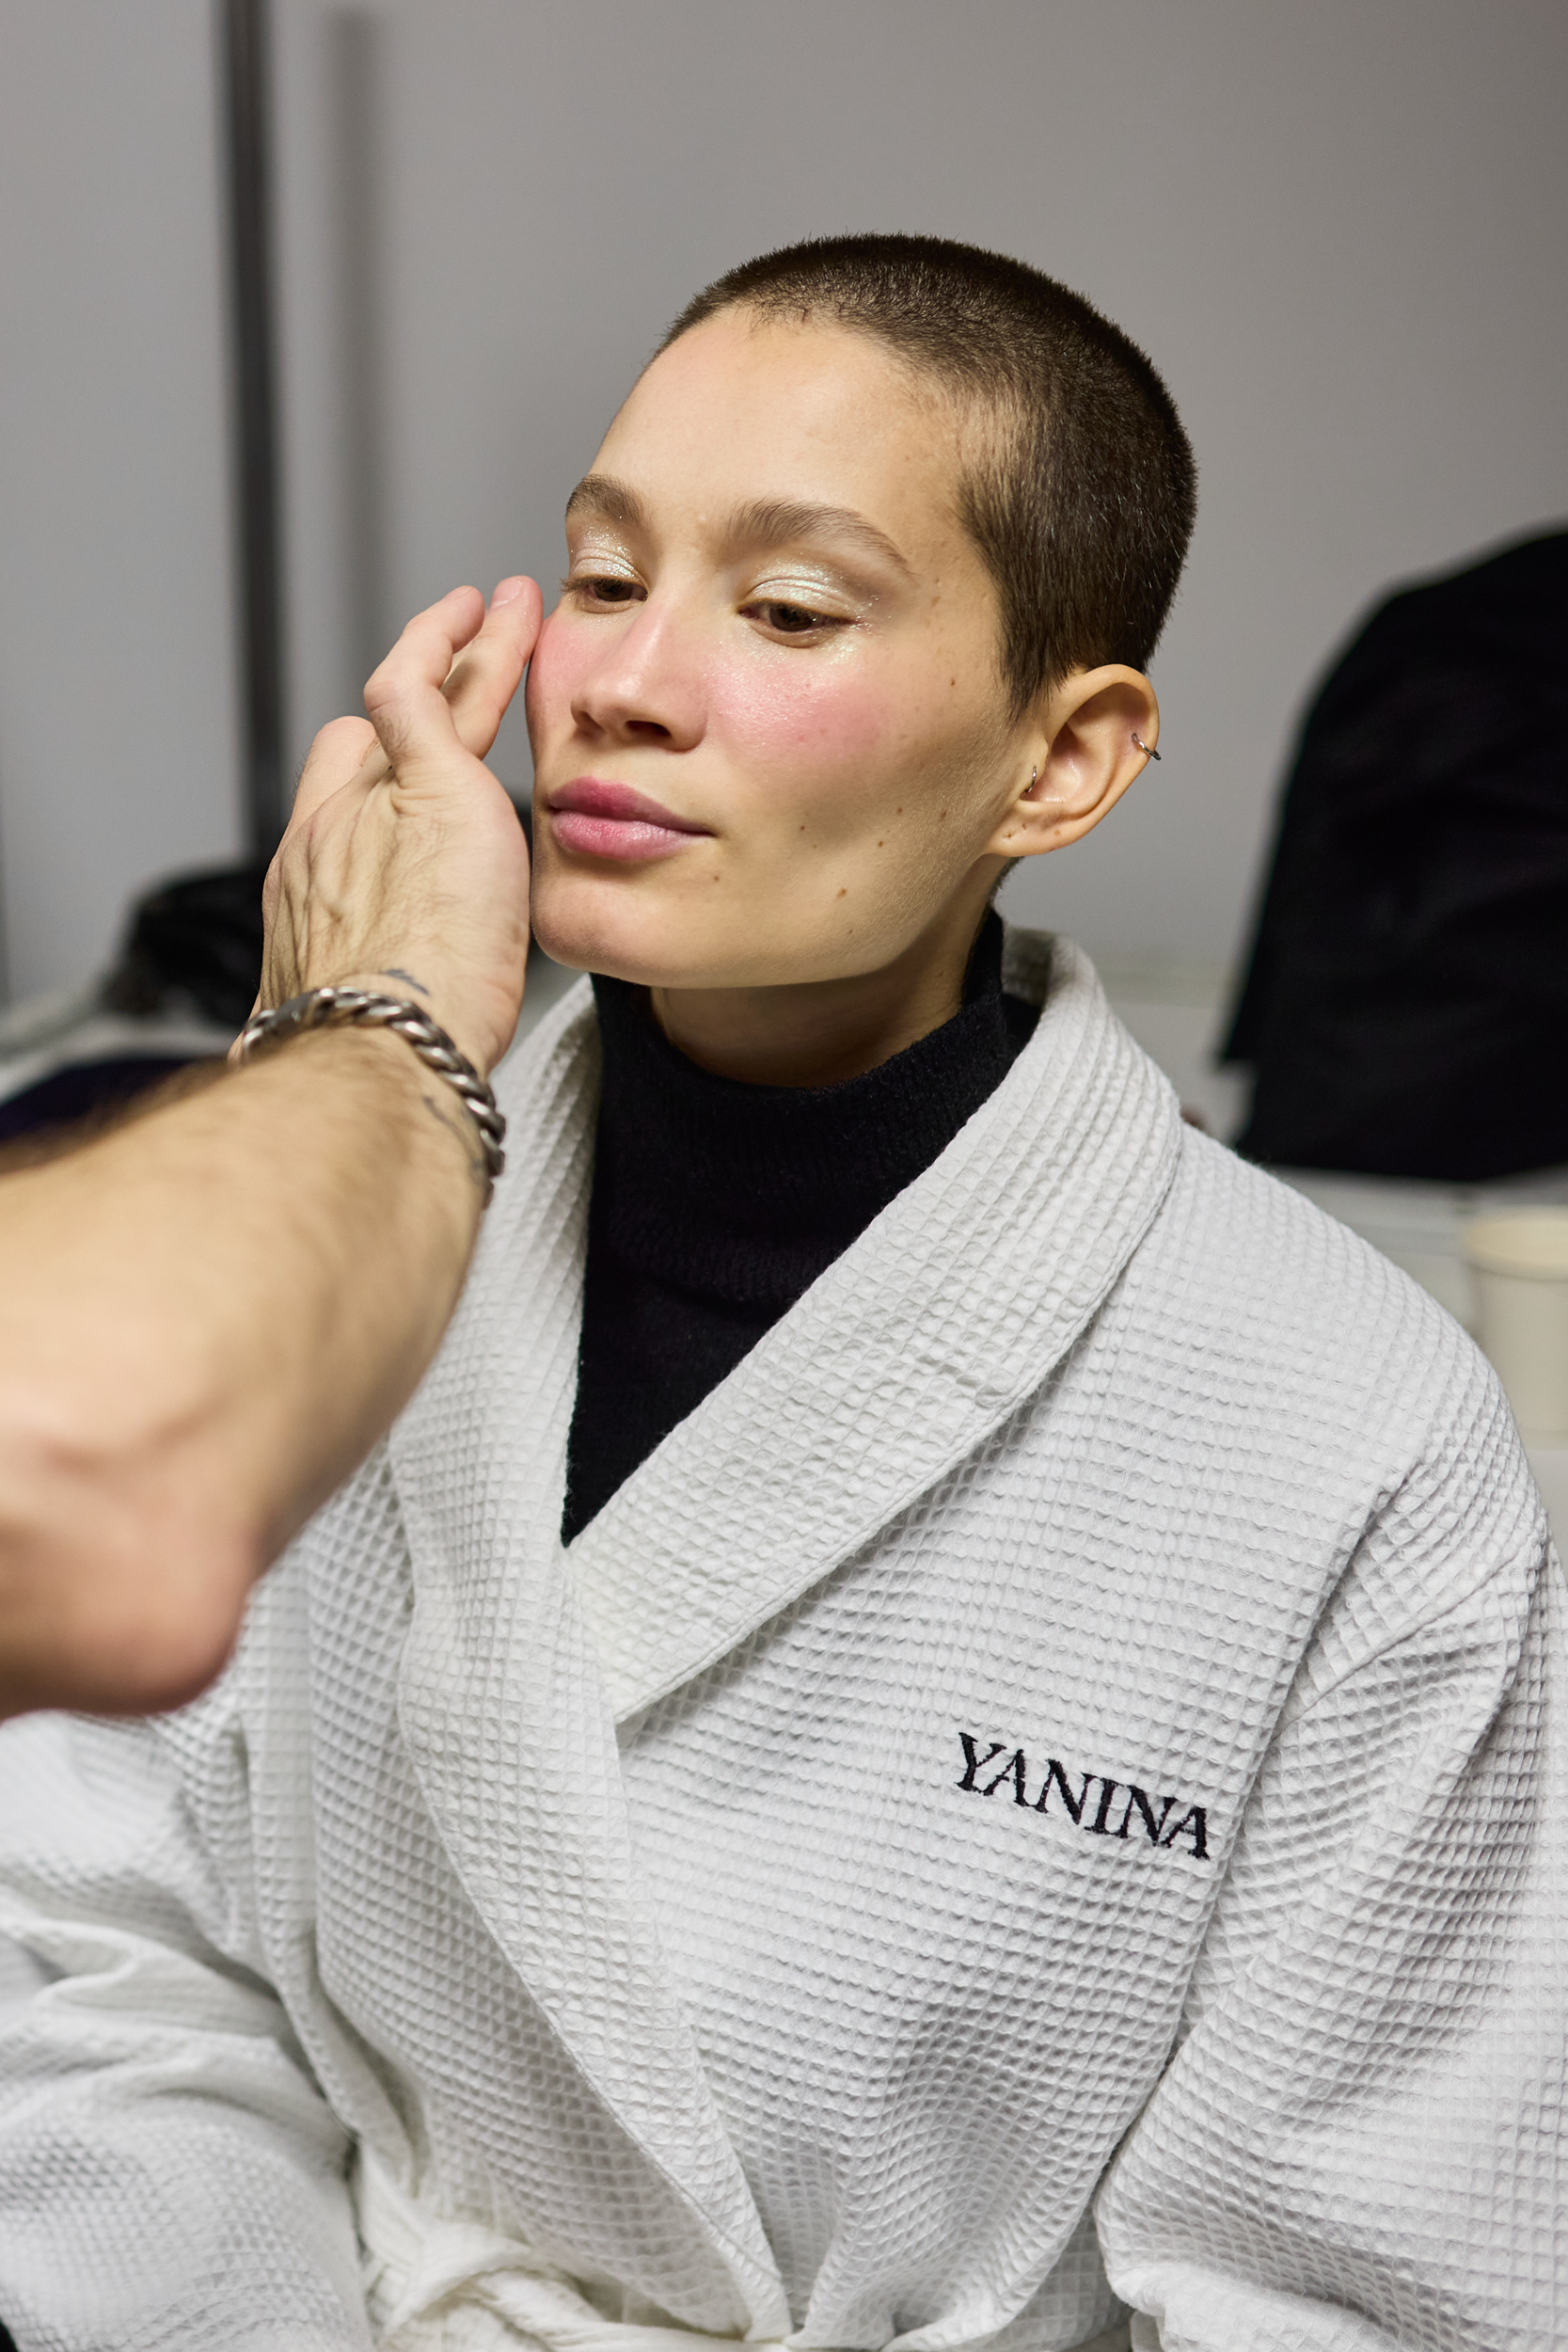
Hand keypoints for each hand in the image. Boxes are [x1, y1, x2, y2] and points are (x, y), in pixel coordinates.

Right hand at [258, 578, 542, 1074]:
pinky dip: (458, 640)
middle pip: (355, 749)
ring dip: (452, 654)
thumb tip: (427, 1043)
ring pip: (407, 705)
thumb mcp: (373, 1027)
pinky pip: (426, 683)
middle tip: (459, 674)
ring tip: (498, 615)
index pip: (336, 821)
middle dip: (406, 713)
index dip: (370, 794)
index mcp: (313, 904)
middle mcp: (325, 840)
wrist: (380, 1046)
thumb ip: (391, 1004)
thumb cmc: (388, 1060)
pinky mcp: (428, 784)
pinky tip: (495, 611)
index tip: (403, 780)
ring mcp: (368, 805)